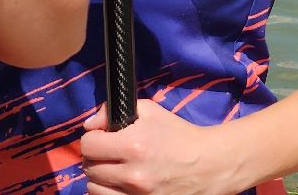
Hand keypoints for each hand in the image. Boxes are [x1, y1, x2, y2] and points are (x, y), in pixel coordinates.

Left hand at [79, 99, 241, 194]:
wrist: (209, 165)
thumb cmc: (178, 135)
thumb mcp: (149, 111)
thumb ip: (113, 112)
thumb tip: (90, 125)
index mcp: (134, 145)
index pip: (88, 145)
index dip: (93, 138)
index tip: (101, 138)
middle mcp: (133, 174)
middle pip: (89, 168)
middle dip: (96, 158)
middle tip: (109, 153)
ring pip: (94, 189)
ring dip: (100, 178)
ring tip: (114, 170)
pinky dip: (109, 193)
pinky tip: (118, 185)